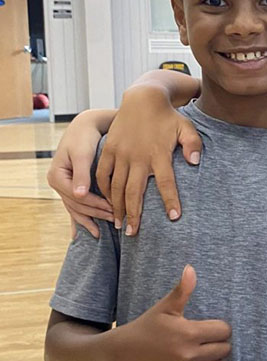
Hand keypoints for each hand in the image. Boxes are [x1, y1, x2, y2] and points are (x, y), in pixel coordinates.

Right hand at [47, 111, 114, 237]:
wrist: (85, 127)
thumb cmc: (85, 138)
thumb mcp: (82, 154)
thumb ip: (81, 174)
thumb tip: (79, 195)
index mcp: (57, 176)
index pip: (77, 197)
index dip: (95, 204)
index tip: (113, 209)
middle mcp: (58, 183)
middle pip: (77, 205)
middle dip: (96, 214)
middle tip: (116, 221)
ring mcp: (64, 187)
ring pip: (77, 209)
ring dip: (92, 219)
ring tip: (106, 230)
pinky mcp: (72, 187)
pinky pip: (77, 207)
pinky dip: (84, 219)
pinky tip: (89, 233)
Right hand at [96, 86, 202, 235]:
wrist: (143, 98)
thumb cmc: (169, 117)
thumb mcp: (187, 128)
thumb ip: (193, 145)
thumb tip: (196, 163)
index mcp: (159, 154)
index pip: (167, 183)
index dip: (171, 201)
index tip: (174, 218)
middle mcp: (138, 157)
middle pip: (135, 191)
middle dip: (134, 215)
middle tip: (134, 234)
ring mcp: (121, 154)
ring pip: (116, 186)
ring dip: (117, 207)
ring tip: (119, 225)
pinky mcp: (109, 150)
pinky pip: (102, 174)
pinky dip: (103, 189)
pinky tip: (106, 203)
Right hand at [119, 265, 231, 360]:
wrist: (124, 354)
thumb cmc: (148, 327)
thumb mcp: (165, 308)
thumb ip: (182, 290)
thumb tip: (191, 268)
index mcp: (189, 334)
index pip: (224, 331)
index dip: (219, 327)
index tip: (208, 327)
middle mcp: (190, 356)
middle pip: (224, 350)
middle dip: (217, 343)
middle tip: (203, 340)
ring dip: (213, 360)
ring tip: (200, 353)